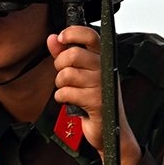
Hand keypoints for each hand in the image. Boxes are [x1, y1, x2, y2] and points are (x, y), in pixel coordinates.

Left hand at [48, 25, 141, 164]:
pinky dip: (62, 98)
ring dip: (61, 85)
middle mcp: (106, 69)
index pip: (90, 36)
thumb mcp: (81, 74)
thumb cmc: (96, 101)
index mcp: (104, 59)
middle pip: (72, 55)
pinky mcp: (96, 101)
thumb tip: (53, 38)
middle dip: (60, 65)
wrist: (110, 131)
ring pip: (66, 74)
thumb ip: (65, 54)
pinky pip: (67, 92)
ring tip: (70, 91)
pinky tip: (71, 102)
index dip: (73, 33)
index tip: (61, 38)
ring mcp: (103, 85)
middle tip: (64, 75)